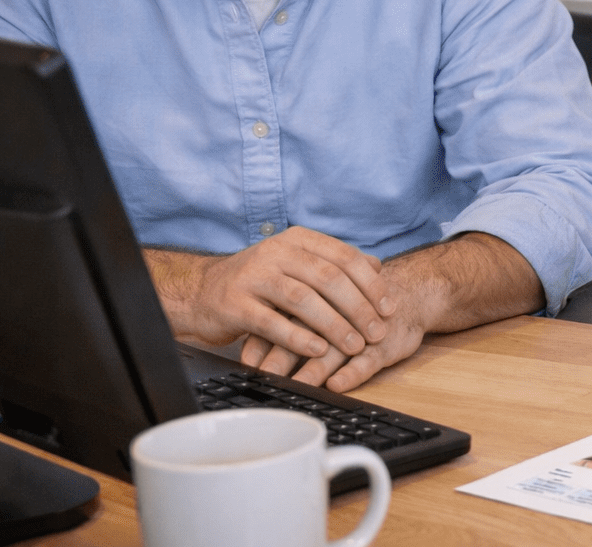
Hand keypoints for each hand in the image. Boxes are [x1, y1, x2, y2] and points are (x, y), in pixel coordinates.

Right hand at [148, 227, 392, 360]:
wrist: (201, 292)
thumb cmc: (261, 282)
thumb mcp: (297, 264)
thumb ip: (334, 263)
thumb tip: (377, 266)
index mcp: (297, 240)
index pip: (344, 257)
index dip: (371, 283)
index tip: (390, 308)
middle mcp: (276, 252)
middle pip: (328, 278)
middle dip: (358, 307)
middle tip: (377, 332)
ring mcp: (253, 277)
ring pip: (303, 299)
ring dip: (334, 325)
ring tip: (355, 345)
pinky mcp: (234, 304)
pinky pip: (272, 322)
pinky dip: (298, 337)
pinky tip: (318, 351)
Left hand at [242, 300, 425, 393]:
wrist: (410, 292)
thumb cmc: (357, 306)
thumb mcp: (325, 308)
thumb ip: (287, 325)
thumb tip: (246, 352)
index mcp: (318, 298)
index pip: (284, 317)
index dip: (264, 340)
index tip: (247, 363)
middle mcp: (339, 311)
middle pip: (306, 331)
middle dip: (283, 357)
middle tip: (264, 377)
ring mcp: (364, 328)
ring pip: (336, 348)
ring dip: (314, 368)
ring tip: (297, 385)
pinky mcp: (387, 343)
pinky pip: (369, 360)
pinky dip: (352, 373)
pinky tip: (337, 384)